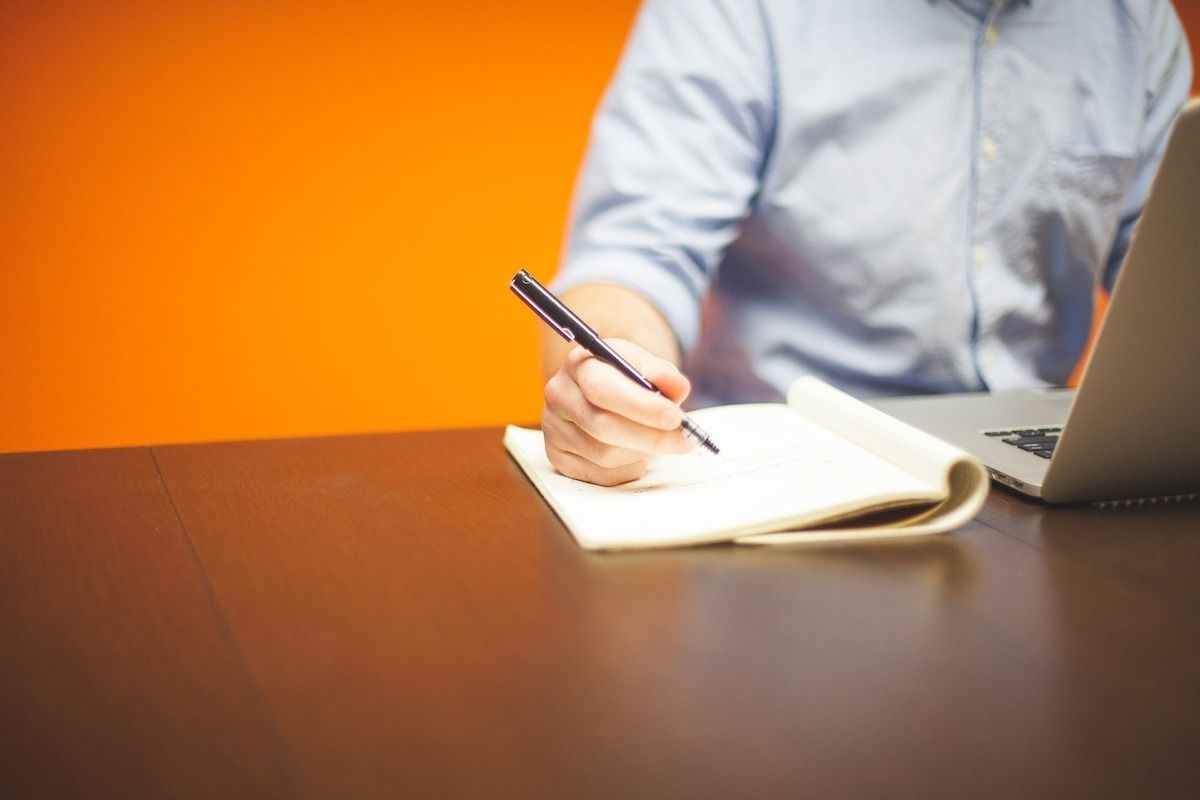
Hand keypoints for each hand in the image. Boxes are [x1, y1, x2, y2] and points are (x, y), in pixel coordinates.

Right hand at [541, 338, 694, 484]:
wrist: (600, 393)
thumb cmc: (626, 379)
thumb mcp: (645, 366)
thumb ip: (663, 374)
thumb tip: (676, 387)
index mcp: (579, 364)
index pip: (602, 389)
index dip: (640, 406)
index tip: (674, 417)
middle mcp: (559, 395)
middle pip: (603, 426)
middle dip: (651, 436)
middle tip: (684, 439)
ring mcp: (554, 429)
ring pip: (605, 455)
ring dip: (642, 452)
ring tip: (658, 440)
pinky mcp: (559, 458)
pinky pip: (602, 475)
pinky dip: (629, 467)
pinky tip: (635, 451)